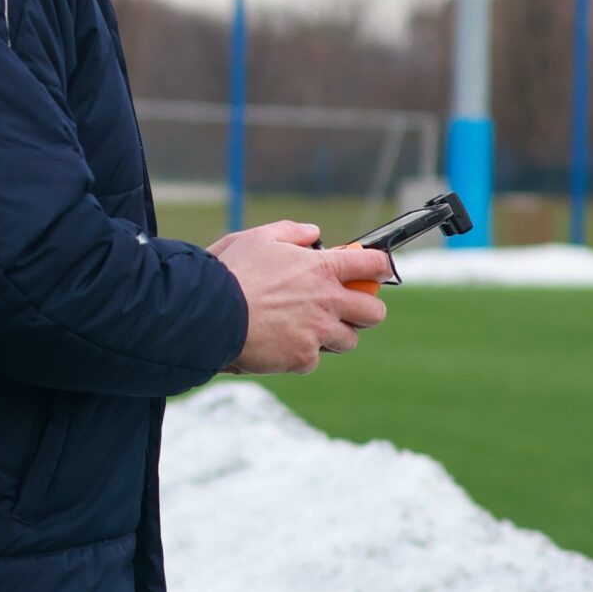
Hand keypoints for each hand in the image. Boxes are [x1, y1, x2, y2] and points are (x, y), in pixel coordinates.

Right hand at [209, 219, 391, 374]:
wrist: (210, 315)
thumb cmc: (232, 273)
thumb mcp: (258, 238)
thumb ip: (291, 232)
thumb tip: (313, 234)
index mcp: (321, 268)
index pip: (373, 264)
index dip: (381, 266)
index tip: (380, 270)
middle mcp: (327, 301)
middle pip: (375, 312)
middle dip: (368, 310)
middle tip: (350, 308)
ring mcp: (318, 332)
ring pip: (348, 340)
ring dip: (334, 335)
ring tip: (308, 328)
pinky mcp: (303, 358)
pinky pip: (314, 359)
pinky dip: (301, 354)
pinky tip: (281, 343)